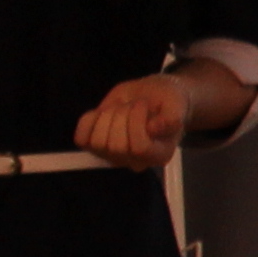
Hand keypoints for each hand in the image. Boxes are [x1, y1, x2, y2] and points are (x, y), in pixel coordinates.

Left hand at [77, 74, 193, 170]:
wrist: (152, 95)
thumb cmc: (167, 100)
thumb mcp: (177, 104)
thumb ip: (172, 118)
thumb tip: (154, 129)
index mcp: (159, 154)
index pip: (140, 148)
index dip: (137, 122)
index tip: (143, 103)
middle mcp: (135, 161)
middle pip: (116, 146)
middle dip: (122, 116)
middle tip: (133, 104)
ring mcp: (112, 156)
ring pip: (98, 142)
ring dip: (107, 116)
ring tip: (121, 108)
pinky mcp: (95, 145)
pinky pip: (81, 138)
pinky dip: (88, 121)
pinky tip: (102, 112)